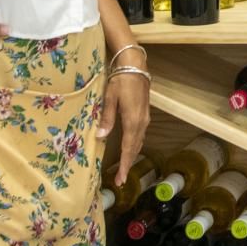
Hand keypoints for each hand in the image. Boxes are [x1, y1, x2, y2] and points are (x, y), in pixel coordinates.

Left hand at [98, 72, 150, 186]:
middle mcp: (142, 122)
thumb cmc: (121, 80)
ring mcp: (145, 118)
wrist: (135, 65)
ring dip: (132, 155)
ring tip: (125, 168)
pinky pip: (141, 134)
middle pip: (135, 148)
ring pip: (139, 141)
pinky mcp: (145, 114)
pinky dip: (135, 145)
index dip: (125, 165)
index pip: (129, 148)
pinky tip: (131, 148)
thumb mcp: (110, 98)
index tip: (121, 180)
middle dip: (128, 164)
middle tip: (121, 180)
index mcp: (133, 120)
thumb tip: (101, 137)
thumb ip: (107, 118)